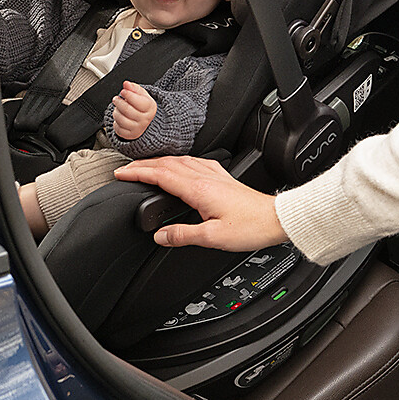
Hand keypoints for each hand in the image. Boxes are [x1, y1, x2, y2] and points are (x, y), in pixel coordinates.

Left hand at [111, 82, 157, 140]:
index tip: (123, 91)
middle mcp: (145, 119)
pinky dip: (116, 122)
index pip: (138, 102)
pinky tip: (119, 118)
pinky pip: (118, 129)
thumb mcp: (140, 94)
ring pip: (121, 120)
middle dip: (119, 102)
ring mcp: (138, 128)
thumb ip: (133, 88)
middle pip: (127, 110)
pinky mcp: (130, 135)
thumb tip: (126, 84)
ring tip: (118, 108)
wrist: (145, 120)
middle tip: (116, 99)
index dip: (129, 95)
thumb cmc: (141, 106)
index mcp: (150, 107)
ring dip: (116, 112)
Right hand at [117, 155, 286, 251]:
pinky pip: (196, 163)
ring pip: (181, 161)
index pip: (160, 175)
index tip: (121, 174)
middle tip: (126, 169)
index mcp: (199, 189)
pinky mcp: (223, 178)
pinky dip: (180, 162)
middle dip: (144, 165)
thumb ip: (183, 235)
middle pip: (167, 164)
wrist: (276, 219)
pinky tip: (181, 166)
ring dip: (160, 162)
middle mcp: (206, 178)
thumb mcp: (212, 238)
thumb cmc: (251, 227)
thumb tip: (160, 235)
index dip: (138, 173)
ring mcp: (215, 175)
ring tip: (146, 166)